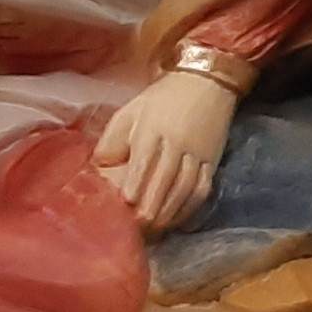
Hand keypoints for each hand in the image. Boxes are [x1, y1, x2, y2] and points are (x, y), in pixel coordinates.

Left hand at [92, 70, 237, 234]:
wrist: (205, 83)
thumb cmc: (160, 100)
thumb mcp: (130, 112)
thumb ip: (112, 140)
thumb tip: (99, 168)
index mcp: (151, 130)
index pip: (144, 162)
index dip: (136, 184)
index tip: (127, 204)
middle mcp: (176, 143)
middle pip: (165, 180)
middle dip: (152, 206)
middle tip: (140, 226)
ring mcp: (197, 153)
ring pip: (185, 188)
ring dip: (170, 211)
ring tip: (156, 228)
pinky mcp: (212, 160)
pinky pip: (203, 188)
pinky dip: (191, 207)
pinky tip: (178, 218)